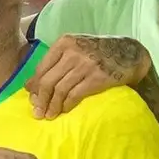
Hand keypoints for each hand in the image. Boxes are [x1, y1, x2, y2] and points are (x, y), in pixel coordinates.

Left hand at [26, 35, 148, 119]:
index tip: (32, 100)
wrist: (129, 53)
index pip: (42, 69)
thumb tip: (29, 86)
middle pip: (48, 81)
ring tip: (49, 115)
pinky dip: (66, 105)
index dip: (35, 87)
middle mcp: (73, 52)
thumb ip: (53, 64)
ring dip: (52, 106)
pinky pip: (75, 95)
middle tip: (38, 113)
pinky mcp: (97, 78)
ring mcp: (85, 65)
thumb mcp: (74, 50)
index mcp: (64, 43)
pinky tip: (64, 110)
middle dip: (40, 100)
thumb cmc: (97, 53)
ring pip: (60, 90)